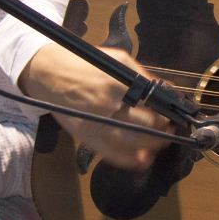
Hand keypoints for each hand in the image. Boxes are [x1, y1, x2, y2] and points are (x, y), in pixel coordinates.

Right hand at [19, 43, 172, 170]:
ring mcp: (94, 123)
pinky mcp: (84, 136)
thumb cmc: (82, 63)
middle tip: (169, 127)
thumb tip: (166, 88)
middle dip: (162, 128)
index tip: (172, 114)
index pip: (150, 103)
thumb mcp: (115, 59)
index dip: (165, 112)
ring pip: (131, 143)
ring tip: (161, 142)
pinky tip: (143, 160)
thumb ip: (142, 74)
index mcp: (115, 83)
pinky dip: (129, 160)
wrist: (46, 72)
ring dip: (151, 146)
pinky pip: (110, 154)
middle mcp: (105, 105)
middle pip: (144, 125)